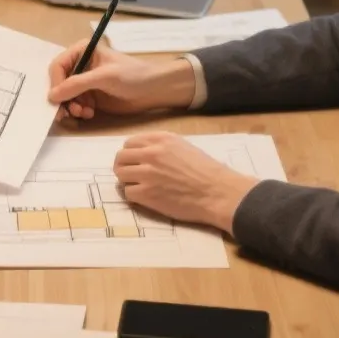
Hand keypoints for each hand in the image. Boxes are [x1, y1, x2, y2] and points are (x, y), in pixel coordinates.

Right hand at [46, 40, 194, 122]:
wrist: (153, 90)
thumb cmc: (132, 75)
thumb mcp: (104, 77)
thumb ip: (77, 84)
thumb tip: (52, 96)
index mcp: (82, 51)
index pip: (58, 67)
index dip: (55, 83)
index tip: (58, 99)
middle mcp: (80, 65)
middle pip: (59, 83)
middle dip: (62, 98)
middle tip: (65, 114)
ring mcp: (85, 82)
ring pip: (65, 97)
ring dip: (71, 107)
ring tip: (83, 113)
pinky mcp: (90, 96)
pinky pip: (75, 105)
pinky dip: (79, 111)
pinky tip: (90, 114)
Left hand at [113, 132, 256, 231]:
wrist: (218, 193)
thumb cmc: (207, 171)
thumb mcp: (184, 147)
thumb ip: (161, 147)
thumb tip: (142, 153)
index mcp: (161, 139)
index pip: (130, 143)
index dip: (130, 154)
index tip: (135, 162)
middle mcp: (151, 153)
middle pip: (120, 158)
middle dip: (124, 167)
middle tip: (132, 176)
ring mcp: (147, 173)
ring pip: (120, 174)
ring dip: (127, 181)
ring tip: (140, 187)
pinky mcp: (147, 193)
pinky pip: (127, 193)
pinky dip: (134, 196)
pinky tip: (146, 198)